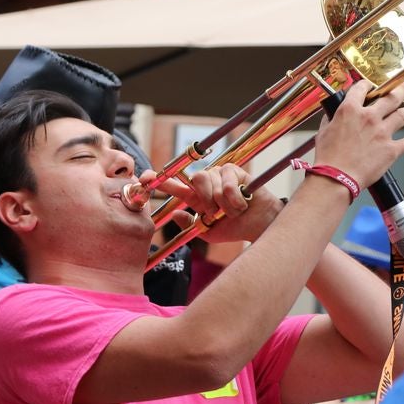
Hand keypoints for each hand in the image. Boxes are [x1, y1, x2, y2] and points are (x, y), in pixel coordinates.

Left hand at [150, 164, 282, 243]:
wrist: (258, 226)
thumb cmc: (234, 229)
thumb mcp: (208, 232)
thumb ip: (191, 224)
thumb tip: (175, 214)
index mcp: (196, 196)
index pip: (176, 185)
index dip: (161, 180)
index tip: (145, 177)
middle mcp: (206, 182)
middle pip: (196, 178)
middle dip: (207, 199)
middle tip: (218, 212)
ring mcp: (220, 174)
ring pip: (212, 182)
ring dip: (223, 203)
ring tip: (233, 210)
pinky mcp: (235, 171)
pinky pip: (228, 184)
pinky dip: (234, 200)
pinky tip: (243, 203)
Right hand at [313, 79, 403, 187]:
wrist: (337, 177)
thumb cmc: (327, 157)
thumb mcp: (324, 131)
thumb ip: (331, 119)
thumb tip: (333, 114)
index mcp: (350, 110)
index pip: (361, 89)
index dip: (367, 85)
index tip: (371, 85)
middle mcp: (369, 117)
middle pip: (391, 97)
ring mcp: (382, 132)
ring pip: (403, 115)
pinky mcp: (390, 149)